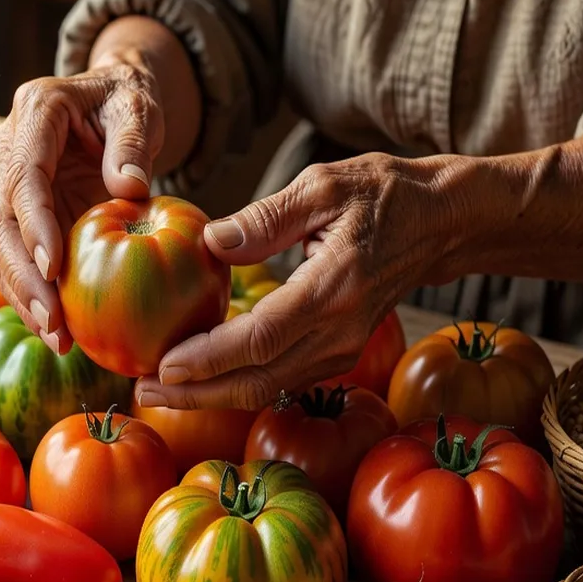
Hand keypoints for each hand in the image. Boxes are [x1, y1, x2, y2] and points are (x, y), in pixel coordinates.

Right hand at [0, 62, 161, 354]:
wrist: (109, 104)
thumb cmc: (126, 101)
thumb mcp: (139, 106)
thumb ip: (133, 141)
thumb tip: (130, 188)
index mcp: (35, 112)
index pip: (24, 175)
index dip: (34, 223)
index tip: (53, 267)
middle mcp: (8, 151)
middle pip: (0, 222)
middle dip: (23, 277)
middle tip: (54, 322)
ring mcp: (7, 186)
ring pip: (0, 250)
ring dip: (24, 298)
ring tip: (58, 339)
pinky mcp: (18, 217)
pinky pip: (14, 262)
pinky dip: (32, 298)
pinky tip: (57, 332)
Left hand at [137, 153, 458, 409]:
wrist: (439, 225)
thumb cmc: (381, 195)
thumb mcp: (324, 185)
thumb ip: (266, 216)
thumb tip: (211, 241)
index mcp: (336, 286)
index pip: (264, 336)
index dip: (212, 357)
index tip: (164, 364)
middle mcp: (341, 330)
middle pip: (260, 379)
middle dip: (197, 393)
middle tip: (143, 391)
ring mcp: (343, 349)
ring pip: (269, 389)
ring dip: (212, 396)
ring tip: (158, 391)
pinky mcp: (338, 356)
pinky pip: (280, 381)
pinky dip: (236, 385)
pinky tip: (199, 379)